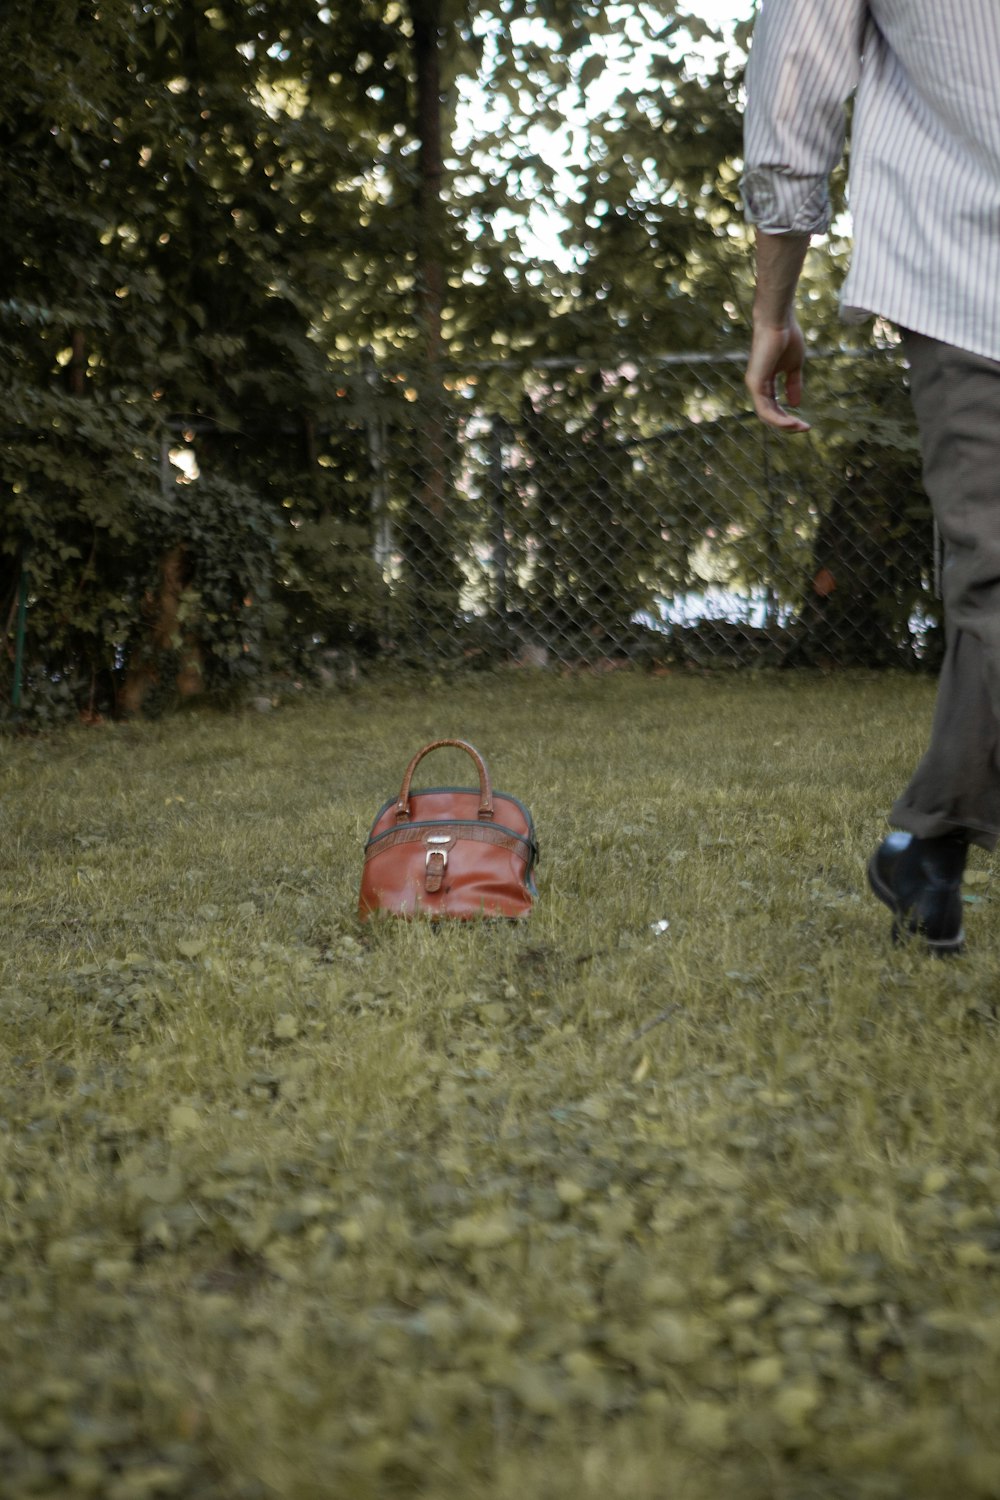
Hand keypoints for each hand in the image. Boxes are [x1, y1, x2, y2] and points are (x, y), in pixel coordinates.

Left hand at [744, 318, 810, 432]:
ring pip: (766, 415)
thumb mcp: (794, 367)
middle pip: (769, 415)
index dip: (788, 418)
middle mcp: (757, 386)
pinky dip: (778, 419)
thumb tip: (796, 404)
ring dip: (784, 425)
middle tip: (804, 428)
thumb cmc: (787, 338)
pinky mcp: (755, 383)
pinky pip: (765, 409)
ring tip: (800, 427)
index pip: (774, 408)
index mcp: (765, 383)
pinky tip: (791, 423)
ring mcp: (754, 385)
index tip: (805, 424)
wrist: (779, 321)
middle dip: (787, 425)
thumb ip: (793, 385)